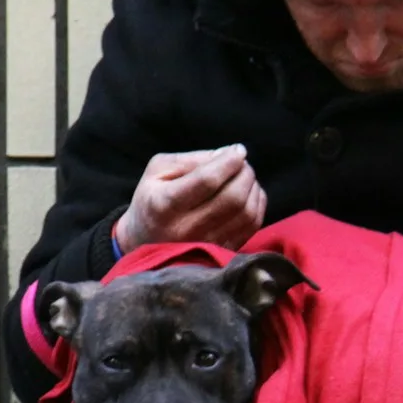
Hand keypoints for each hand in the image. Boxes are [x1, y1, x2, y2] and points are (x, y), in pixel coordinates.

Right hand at [114, 145, 267, 251]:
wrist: (144, 241)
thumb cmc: (152, 200)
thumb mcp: (158, 170)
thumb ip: (191, 159)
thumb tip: (228, 154)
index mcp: (165, 205)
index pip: (207, 181)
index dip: (228, 162)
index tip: (237, 150)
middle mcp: (186, 229)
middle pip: (232, 198)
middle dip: (244, 173)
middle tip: (242, 163)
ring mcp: (206, 244)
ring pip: (245, 213)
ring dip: (253, 188)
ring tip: (245, 176)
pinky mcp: (221, 252)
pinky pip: (251, 227)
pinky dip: (257, 204)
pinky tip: (249, 194)